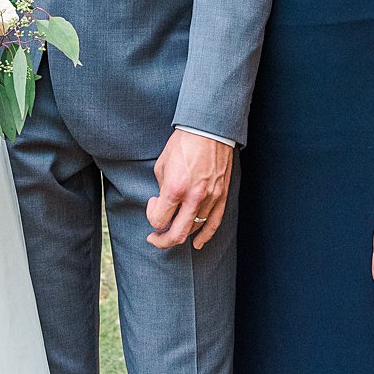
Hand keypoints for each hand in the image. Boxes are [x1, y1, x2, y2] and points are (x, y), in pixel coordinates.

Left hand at [146, 129, 231, 250]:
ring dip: (181, 233)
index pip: (159, 219)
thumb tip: (163, 204)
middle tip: (155, 238)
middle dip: (162, 240)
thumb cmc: (183, 144)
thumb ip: (162, 189)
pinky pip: (214, 223)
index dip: (151, 215)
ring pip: (194, 228)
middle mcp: (193, 197)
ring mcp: (210, 198)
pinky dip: (205, 236)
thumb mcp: (162, 165)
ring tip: (173, 230)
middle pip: (176, 234)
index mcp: (174, 188)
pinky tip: (198, 243)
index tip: (152, 203)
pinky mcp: (222, 196)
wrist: (209, 129)